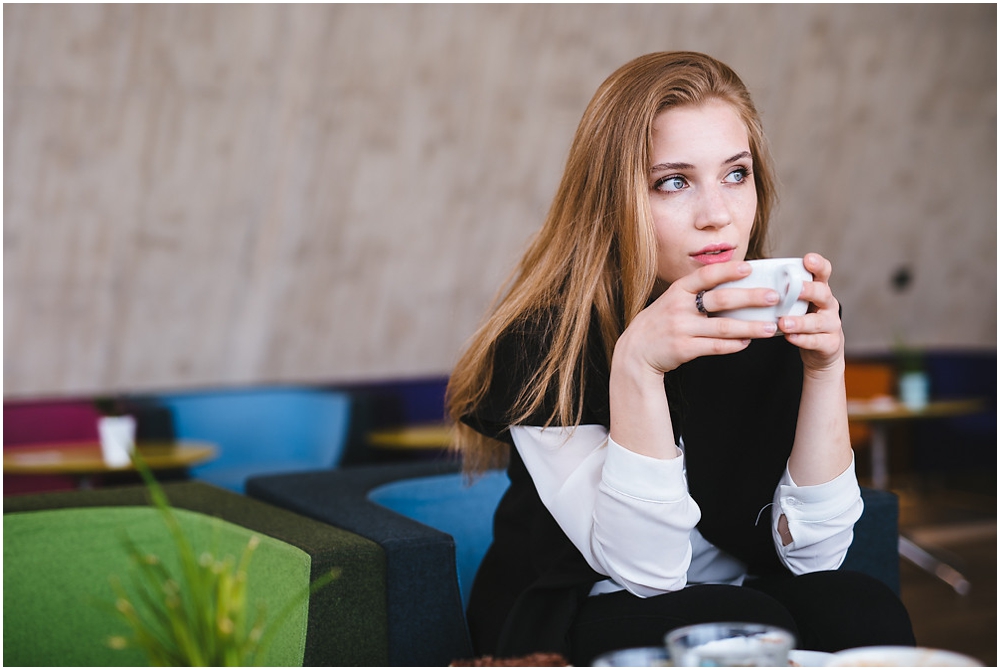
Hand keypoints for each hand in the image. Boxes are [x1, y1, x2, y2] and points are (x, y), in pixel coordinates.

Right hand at [615, 260, 780, 375]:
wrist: (635, 351)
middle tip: (773, 297)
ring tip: (770, 328)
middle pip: (721, 299)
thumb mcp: (672, 300)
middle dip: (750, 297)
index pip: (706, 275)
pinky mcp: (683, 348)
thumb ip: (696, 292)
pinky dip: (733, 345)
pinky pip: (714, 346)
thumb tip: (733, 283)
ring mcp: (681, 328)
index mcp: (677, 290)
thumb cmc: (661, 323)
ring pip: (723, 327)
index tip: (750, 268)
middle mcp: (679, 307)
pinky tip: (747, 342)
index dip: (728, 270)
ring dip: (749, 327)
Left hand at [778, 253, 844, 373]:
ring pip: (817, 321)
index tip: (807, 259)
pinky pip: (816, 341)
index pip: (823, 273)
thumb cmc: (800, 319)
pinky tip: (789, 337)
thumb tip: (747, 276)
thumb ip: (782, 291)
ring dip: (800, 322)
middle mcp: (828, 304)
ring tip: (783, 322)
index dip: (818, 265)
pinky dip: (802, 340)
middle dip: (809, 290)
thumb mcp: (795, 303)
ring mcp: (831, 324)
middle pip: (823, 293)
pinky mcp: (830, 343)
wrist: (820, 350)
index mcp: (819, 290)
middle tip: (795, 289)